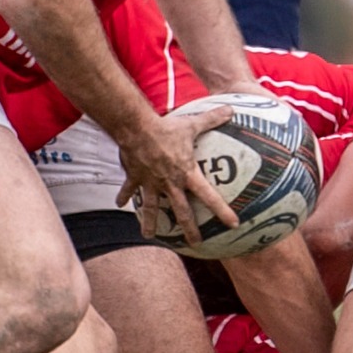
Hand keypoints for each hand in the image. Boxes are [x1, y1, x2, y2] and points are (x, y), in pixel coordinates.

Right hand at [118, 105, 237, 245]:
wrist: (137, 129)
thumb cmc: (166, 128)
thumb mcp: (192, 124)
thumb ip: (212, 119)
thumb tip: (231, 109)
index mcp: (187, 174)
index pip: (210, 197)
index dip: (222, 211)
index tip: (233, 225)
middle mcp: (170, 183)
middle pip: (182, 212)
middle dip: (190, 229)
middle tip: (196, 243)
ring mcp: (151, 183)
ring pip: (152, 209)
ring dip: (150, 223)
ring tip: (149, 235)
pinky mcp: (135, 177)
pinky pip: (129, 190)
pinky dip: (124, 197)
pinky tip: (120, 204)